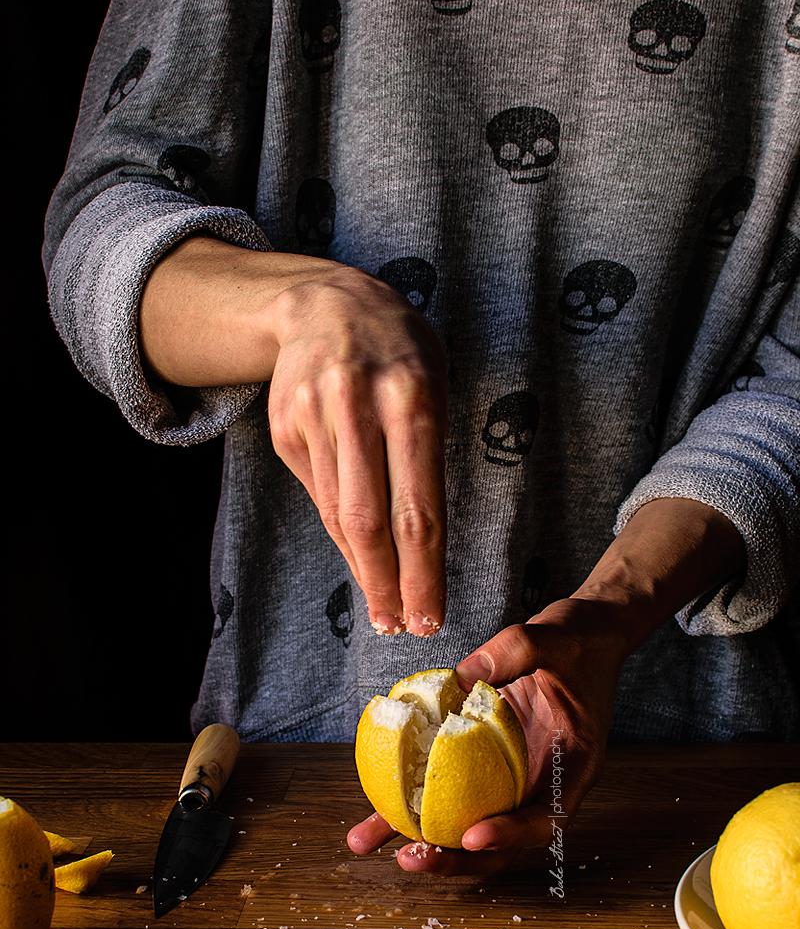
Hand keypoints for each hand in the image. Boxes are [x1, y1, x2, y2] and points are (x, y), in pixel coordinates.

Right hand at [267, 266, 448, 636]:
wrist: (323, 302)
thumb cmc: (398, 350)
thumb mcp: (433, 384)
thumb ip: (426, 456)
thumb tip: (419, 546)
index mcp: (412, 397)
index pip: (419, 506)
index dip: (424, 571)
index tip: (431, 615)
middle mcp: (357, 407)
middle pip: (371, 520)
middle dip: (389, 584)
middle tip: (402, 626)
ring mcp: (313, 416)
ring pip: (338, 514)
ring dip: (364, 568)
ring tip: (385, 606)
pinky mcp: (284, 427)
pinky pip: (318, 494)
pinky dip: (341, 532)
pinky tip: (360, 556)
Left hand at [348, 597, 628, 875]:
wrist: (584, 636)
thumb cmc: (579, 641)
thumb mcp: (554, 638)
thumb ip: (514, 652)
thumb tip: (461, 678)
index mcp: (573, 766)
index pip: (547, 816)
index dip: (511, 834)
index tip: (471, 836)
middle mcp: (541, 783)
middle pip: (503, 842)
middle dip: (455, 859)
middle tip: (412, 857)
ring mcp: (510, 779)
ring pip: (467, 825)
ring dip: (420, 840)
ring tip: (367, 842)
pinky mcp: (482, 766)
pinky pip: (447, 792)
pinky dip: (409, 804)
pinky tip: (368, 812)